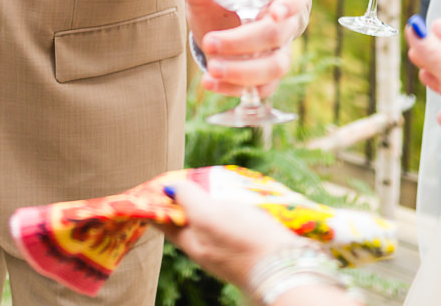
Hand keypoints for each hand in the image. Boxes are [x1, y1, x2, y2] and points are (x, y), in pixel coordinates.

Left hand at [157, 177, 298, 291]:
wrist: (284, 267)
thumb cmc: (243, 241)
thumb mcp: (208, 216)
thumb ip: (188, 201)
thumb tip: (169, 188)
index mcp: (191, 242)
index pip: (164, 221)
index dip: (156, 201)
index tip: (156, 182)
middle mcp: (207, 246)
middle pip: (189, 217)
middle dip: (188, 195)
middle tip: (190, 175)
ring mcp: (228, 245)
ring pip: (214, 216)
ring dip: (214, 197)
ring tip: (218, 179)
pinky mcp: (249, 242)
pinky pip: (236, 219)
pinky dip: (236, 204)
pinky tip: (245, 194)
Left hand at [164, 0, 302, 97]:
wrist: (220, 28)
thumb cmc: (220, 3)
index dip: (289, 5)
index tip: (274, 13)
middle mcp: (283, 26)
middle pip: (277, 35)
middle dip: (243, 42)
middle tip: (209, 42)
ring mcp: (277, 53)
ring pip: (274, 67)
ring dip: (243, 71)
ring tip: (212, 69)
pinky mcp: (265, 77)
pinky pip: (261, 89)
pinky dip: (235, 89)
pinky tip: (209, 83)